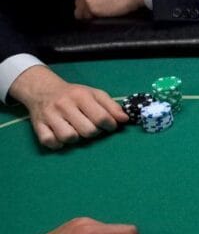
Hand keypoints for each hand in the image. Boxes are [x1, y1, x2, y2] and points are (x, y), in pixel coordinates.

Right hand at [9, 65, 127, 148]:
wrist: (43, 90)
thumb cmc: (74, 94)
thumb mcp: (95, 94)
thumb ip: (111, 106)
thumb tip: (125, 120)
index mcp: (81, 96)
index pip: (101, 118)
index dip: (110, 125)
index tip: (110, 126)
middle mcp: (64, 105)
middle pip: (87, 130)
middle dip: (94, 132)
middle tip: (91, 127)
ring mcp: (50, 116)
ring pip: (69, 137)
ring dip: (76, 138)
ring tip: (76, 131)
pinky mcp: (38, 126)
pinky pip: (50, 142)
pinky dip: (57, 143)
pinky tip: (61, 136)